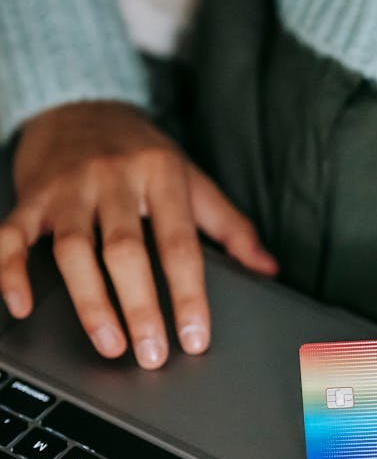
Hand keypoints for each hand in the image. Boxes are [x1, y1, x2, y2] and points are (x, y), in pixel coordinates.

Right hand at [0, 101, 277, 368]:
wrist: (79, 103)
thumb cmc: (142, 152)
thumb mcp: (192, 179)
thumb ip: (230, 226)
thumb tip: (268, 269)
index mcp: (161, 175)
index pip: (179, 244)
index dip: (188, 295)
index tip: (194, 338)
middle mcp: (113, 178)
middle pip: (125, 251)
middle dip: (140, 308)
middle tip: (152, 355)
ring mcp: (68, 187)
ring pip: (73, 250)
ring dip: (90, 303)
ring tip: (110, 345)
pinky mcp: (30, 196)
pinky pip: (13, 236)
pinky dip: (9, 271)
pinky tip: (20, 306)